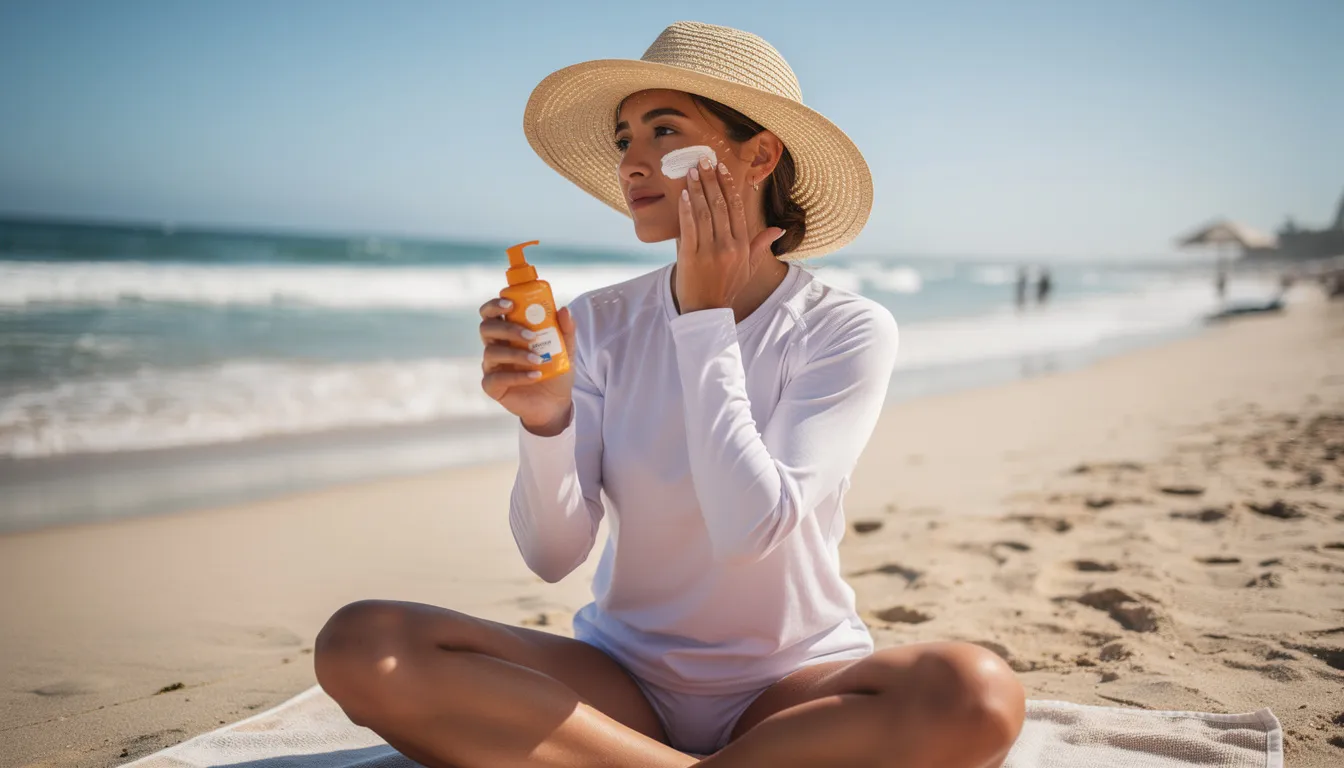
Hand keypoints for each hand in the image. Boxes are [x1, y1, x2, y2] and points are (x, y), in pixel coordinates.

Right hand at [478, 299, 576, 435]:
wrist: (555, 402)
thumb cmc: (555, 371)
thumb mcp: (566, 349)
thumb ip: (566, 330)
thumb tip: (564, 309)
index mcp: (508, 332)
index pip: (491, 313)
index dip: (495, 305)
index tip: (511, 304)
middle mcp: (496, 346)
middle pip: (486, 328)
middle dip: (507, 328)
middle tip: (530, 335)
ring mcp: (492, 366)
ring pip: (491, 353)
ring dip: (516, 354)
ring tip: (538, 359)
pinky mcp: (492, 386)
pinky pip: (497, 378)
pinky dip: (517, 376)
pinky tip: (535, 376)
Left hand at [675, 157, 784, 312]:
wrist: (707, 311)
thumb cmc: (728, 287)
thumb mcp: (749, 267)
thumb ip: (761, 245)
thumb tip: (778, 228)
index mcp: (742, 245)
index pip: (737, 208)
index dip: (729, 186)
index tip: (722, 169)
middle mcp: (728, 246)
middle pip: (721, 205)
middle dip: (712, 180)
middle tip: (704, 160)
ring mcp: (709, 251)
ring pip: (705, 213)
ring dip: (698, 189)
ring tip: (692, 171)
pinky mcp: (691, 257)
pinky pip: (689, 228)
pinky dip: (686, 209)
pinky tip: (683, 194)